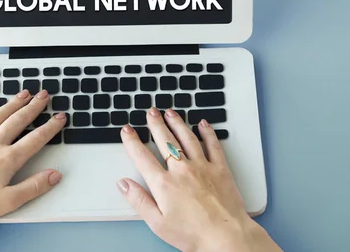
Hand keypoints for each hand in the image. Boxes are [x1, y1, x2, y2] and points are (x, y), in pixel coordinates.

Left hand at [0, 89, 64, 251]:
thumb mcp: (8, 202)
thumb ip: (33, 186)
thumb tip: (54, 175)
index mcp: (7, 159)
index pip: (35, 139)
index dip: (50, 127)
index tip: (59, 118)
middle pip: (18, 120)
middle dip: (34, 107)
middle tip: (44, 96)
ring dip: (13, 103)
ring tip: (24, 94)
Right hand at [117, 108, 281, 251]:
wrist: (226, 237)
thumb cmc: (193, 234)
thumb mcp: (158, 223)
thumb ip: (139, 201)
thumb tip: (123, 184)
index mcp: (164, 184)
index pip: (142, 156)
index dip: (132, 141)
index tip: (127, 130)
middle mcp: (182, 170)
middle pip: (164, 140)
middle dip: (155, 124)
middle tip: (150, 112)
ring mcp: (202, 167)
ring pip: (187, 137)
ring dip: (177, 122)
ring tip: (170, 112)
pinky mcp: (220, 169)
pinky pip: (213, 145)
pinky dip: (207, 132)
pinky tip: (203, 124)